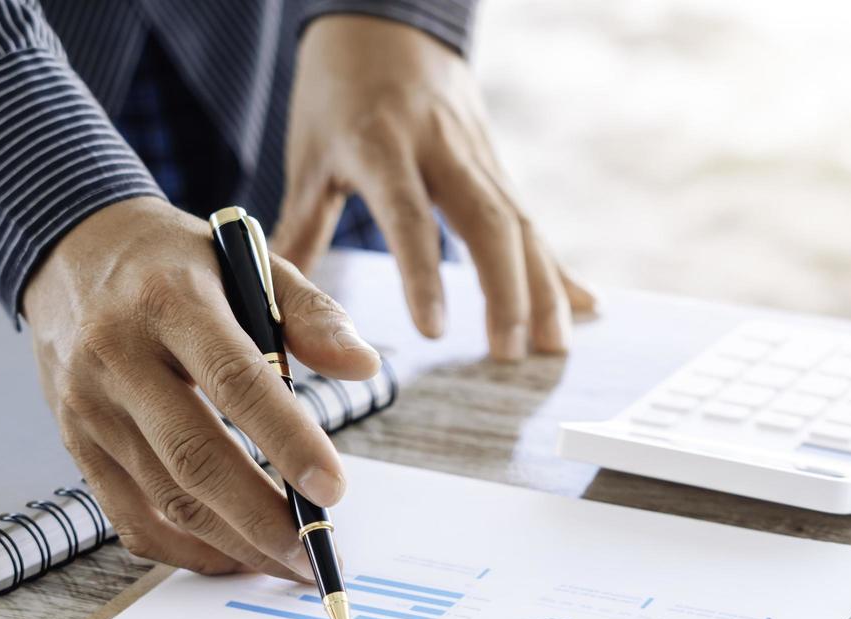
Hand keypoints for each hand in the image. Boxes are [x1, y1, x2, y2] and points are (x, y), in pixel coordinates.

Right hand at [23, 197, 381, 577]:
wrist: (70, 250)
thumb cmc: (178, 264)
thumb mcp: (249, 260)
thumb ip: (311, 313)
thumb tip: (365, 366)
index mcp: (171, 303)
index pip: (235, 381)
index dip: (287, 439)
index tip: (333, 489)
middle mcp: (118, 358)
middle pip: (195, 457)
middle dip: (262, 518)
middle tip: (315, 553)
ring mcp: (89, 408)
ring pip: (165, 499)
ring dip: (234, 543)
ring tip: (289, 562)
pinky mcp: (77, 445)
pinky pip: (132, 518)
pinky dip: (188, 550)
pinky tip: (236, 555)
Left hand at [273, 15, 596, 361]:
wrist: (388, 18)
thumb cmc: (339, 89)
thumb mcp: (310, 153)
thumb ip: (300, 230)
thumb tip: (266, 302)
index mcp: (381, 142)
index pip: (409, 215)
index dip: (424, 274)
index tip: (435, 331)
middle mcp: (440, 147)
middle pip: (487, 221)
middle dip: (505, 291)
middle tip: (508, 352)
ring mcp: (478, 153)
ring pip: (522, 223)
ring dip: (543, 288)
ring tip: (553, 345)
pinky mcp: (498, 163)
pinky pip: (532, 219)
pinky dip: (556, 266)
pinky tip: (584, 305)